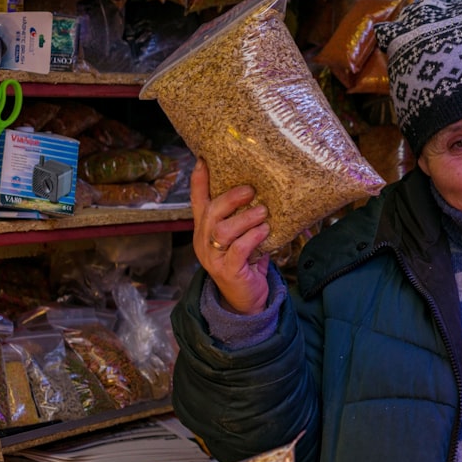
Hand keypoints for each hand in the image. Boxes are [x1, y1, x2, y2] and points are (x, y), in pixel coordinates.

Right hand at [190, 158, 271, 315]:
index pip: (197, 202)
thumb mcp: (241, 238)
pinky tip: (265, 231)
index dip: (199, 181)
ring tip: (263, 213)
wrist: (245, 301)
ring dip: (246, 218)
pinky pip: (238, 250)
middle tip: (250, 191)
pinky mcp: (228, 271)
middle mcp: (204, 242)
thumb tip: (263, 192)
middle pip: (211, 213)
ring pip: (223, 231)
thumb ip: (244, 219)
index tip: (203, 160)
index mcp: (204, 231)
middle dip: (230, 198)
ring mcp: (213, 258)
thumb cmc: (245, 264)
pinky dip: (253, 237)